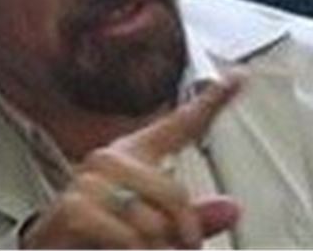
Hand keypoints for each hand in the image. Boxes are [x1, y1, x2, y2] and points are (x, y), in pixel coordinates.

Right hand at [22, 73, 244, 248]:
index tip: (237, 78)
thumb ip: (194, 220)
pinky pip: (129, 237)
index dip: (210, 101)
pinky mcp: (75, 207)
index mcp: (135, 156)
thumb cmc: (100, 240)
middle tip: (176, 250)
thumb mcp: (156, 233)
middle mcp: (112, 159)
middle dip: (182, 234)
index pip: (179, 124)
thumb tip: (232, 208)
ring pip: (154, 222)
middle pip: (175, 193)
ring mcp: (91, 180)